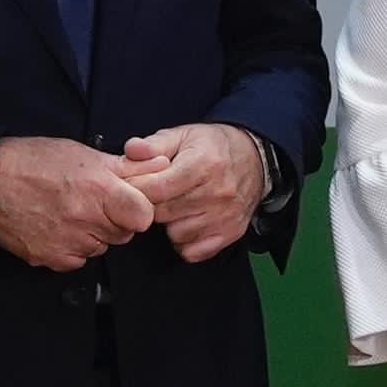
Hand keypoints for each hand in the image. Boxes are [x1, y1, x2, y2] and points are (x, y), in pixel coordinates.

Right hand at [0, 136, 153, 271]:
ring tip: (70, 212)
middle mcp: (85, 219)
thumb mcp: (84, 154)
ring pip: (100, 248)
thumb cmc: (35, 161)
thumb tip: (163, 163)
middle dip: (114, 221)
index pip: (143, 215)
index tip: (127, 202)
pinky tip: (57, 227)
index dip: (138, 209)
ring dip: (92, 235)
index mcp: (98, 189)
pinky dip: (72, 248)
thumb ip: (127, 165)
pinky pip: (77, 261)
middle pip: (123, 234)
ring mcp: (67, 242)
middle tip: (91, 202)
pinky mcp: (50, 258)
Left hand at [116, 123, 269, 262]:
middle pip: (163, 213)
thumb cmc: (212, 147)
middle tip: (155, 195)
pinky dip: (185, 241)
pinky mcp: (231, 233)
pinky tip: (186, 222)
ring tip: (175, 206)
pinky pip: (193, 251)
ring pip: (176, 234)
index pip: (156, 189)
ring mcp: (226, 216)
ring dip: (169, 224)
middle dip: (152, 205)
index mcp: (203, 164)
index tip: (133, 186)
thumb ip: (154, 144)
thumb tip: (132, 150)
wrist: (254, 158)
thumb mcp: (183, 135)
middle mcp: (218, 193)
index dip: (137, 189)